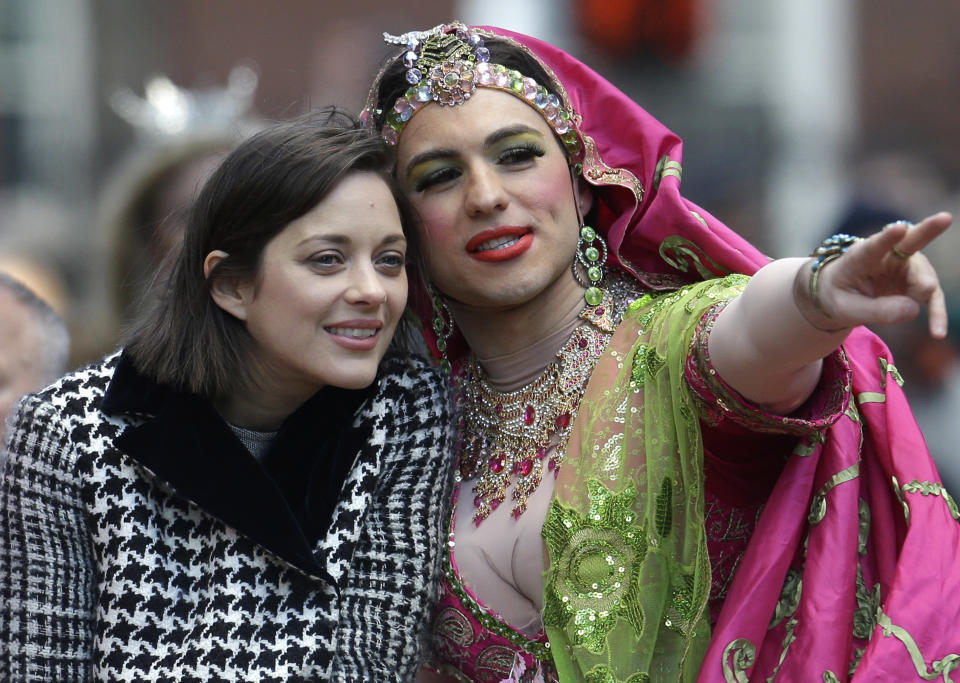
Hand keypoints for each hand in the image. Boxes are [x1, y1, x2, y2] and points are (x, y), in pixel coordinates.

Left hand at [814, 212, 951, 337]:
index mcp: (859, 257)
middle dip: (927, 230)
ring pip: (924, 278)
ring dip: (918, 298)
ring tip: (901, 312)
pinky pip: (932, 296)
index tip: (899, 228)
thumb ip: (875, 310)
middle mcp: (887, 254)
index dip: (887, 238)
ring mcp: (905, 265)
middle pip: (910, 242)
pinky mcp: (917, 280)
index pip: (874, 246)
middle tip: (945, 218)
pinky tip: (938, 333)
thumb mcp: (845, 309)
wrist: (838, 294)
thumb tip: (914, 309)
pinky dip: (936, 314)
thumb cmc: (837, 296)